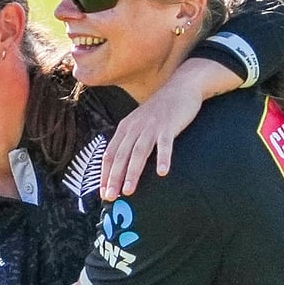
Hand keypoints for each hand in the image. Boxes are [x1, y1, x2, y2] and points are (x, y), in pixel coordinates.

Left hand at [101, 58, 240, 199]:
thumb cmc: (160, 111)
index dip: (104, 174)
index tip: (103, 192)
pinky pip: (165, 144)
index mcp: (125, 128)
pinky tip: (162, 172)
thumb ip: (131, 141)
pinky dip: (163, 158)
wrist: (180, 87)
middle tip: (110, 197)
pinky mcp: (168, 125)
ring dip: (132, 172)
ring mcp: (151, 126)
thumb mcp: (139, 124)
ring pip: (138, 152)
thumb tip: (123, 165)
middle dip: (113, 178)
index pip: (109, 154)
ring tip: (128, 191)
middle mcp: (134, 128)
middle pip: (120, 156)